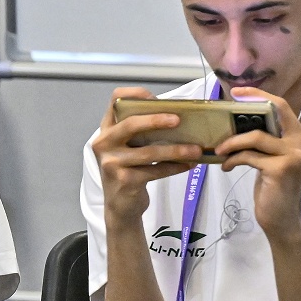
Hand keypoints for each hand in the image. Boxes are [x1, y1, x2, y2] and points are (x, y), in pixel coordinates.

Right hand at [89, 87, 205, 225]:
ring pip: (149, 152)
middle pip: (131, 124)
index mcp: (106, 130)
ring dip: (176, 150)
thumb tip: (176, 117)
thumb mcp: (127, 148)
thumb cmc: (128, 170)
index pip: (115, 100)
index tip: (155, 97)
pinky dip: (175, 167)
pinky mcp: (124, 181)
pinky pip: (155, 170)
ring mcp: (112, 163)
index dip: (135, 94)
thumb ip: (140, 133)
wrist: (120, 206)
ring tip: (196, 150)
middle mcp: (104, 144)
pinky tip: (189, 165)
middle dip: (156, 120)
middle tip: (178, 120)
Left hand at [214, 86, 300, 244]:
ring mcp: (293, 155)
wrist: (281, 221)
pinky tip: (227, 167)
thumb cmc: (273, 189)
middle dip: (248, 106)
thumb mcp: (271, 159)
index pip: (282, 106)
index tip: (238, 91)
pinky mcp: (281, 169)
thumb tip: (238, 120)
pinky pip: (249, 156)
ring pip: (255, 136)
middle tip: (225, 107)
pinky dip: (233, 159)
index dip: (260, 94)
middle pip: (273, 113)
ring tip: (220, 151)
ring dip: (232, 142)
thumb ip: (265, 141)